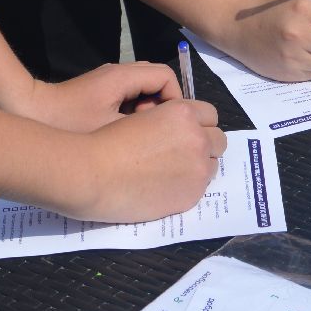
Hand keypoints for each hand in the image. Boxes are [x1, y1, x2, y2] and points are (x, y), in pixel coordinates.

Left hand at [21, 62, 182, 133]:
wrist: (28, 111)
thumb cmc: (69, 122)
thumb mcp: (109, 128)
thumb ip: (142, 126)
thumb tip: (166, 129)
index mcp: (123, 76)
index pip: (166, 76)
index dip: (175, 100)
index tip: (168, 126)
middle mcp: (118, 72)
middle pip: (156, 81)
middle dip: (162, 105)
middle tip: (153, 130)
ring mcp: (108, 81)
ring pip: (143, 90)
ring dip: (147, 110)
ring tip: (138, 134)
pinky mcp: (99, 91)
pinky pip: (129, 96)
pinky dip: (133, 111)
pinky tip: (122, 134)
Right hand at [59, 99, 226, 222]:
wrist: (93, 174)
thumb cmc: (106, 140)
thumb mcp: (142, 115)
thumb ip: (167, 118)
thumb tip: (176, 128)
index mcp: (183, 113)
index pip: (209, 114)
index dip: (196, 122)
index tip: (183, 131)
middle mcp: (197, 139)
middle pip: (218, 139)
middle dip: (203, 143)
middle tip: (180, 151)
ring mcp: (197, 169)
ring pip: (211, 165)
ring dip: (198, 165)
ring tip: (172, 170)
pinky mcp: (190, 196)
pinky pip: (200, 187)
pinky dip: (187, 186)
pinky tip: (165, 186)